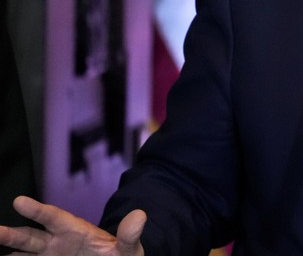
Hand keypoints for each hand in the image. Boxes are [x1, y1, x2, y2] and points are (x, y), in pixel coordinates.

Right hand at [0, 196, 144, 255]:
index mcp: (75, 231)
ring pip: (23, 255)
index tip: (19, 201)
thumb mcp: (129, 248)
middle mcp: (57, 243)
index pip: (54, 218)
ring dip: (8, 253)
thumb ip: (130, 235)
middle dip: (11, 234)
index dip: (37, 210)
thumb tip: (140, 215)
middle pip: (30, 238)